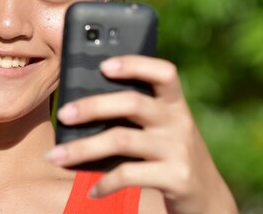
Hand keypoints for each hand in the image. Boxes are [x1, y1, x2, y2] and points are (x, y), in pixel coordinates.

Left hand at [47, 55, 237, 213]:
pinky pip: (129, 175)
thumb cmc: (168, 153)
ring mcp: (178, 150)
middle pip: (133, 103)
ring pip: (122, 140)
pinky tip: (90, 189)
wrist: (206, 196)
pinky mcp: (176, 178)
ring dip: (83, 148)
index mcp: (174, 103)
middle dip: (93, 106)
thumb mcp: (161, 127)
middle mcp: (178, 121)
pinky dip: (104, 182)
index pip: (163, 72)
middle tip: (63, 114)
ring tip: (56, 157)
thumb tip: (79, 107)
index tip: (103, 65)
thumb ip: (134, 113)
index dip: (135, 64)